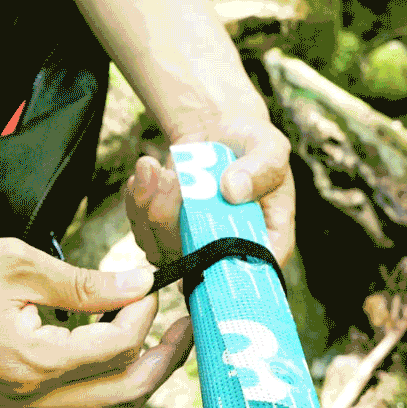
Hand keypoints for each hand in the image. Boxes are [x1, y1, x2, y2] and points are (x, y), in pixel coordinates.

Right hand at [0, 236, 194, 407]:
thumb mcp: (15, 264)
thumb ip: (83, 283)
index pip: (119, 346)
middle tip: (184, 326)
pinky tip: (102, 365)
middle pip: (125, 395)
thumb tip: (138, 284)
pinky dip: (99, 397)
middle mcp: (26, 406)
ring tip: (151, 340)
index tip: (151, 283)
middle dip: (164, 359)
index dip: (145, 312)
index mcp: (32, 364)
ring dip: (134, 378)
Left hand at [126, 116, 294, 271]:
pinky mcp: (166, 236)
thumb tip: (233, 191)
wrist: (221, 132)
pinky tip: (146, 171)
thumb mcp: (270, 149)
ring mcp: (193, 248)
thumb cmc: (253, 145)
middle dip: (171, 220)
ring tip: (152, 167)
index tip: (199, 243)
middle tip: (171, 177)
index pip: (251, 275)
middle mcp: (227, 254)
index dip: (226, 272)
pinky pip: (142, 231)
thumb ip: (261, 169)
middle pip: (192, 264)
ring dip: (148, 207)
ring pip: (160, 249)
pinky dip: (137, 201)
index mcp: (264, 241)